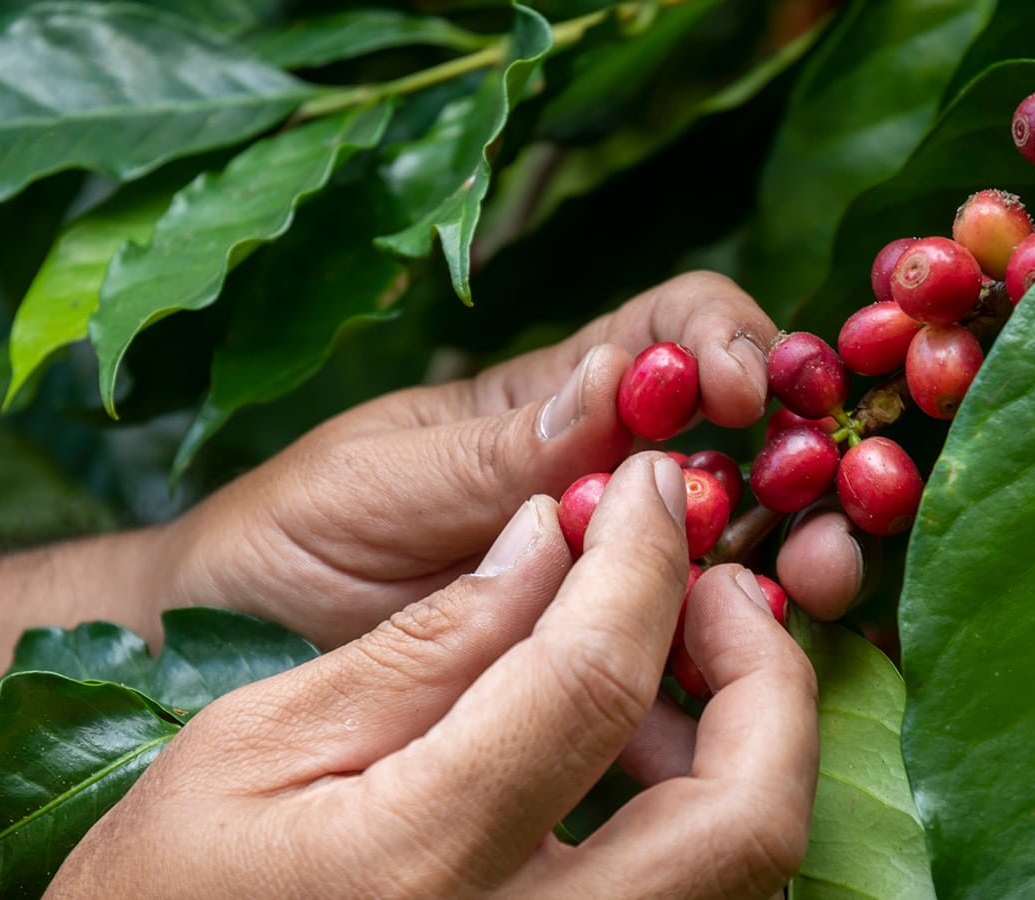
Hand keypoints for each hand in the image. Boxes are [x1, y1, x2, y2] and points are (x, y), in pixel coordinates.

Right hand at [49, 456, 817, 897]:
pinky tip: (631, 741)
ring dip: (744, 737)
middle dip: (766, 674)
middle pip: (745, 815)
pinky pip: (695, 891)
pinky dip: (700, 799)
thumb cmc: (161, 883)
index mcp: (420, 868)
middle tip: (709, 586)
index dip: (641, 561)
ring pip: (743, 865)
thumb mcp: (254, 743)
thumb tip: (551, 536)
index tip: (651, 487)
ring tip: (664, 645)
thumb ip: (425, 646)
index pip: (594, 681)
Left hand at [163, 271, 863, 648]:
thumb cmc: (280, 541)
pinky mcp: (588, 674)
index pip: (672, 330)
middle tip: (819, 524)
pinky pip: (677, 667)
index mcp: (549, 406)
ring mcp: (602, 583)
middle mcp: (598, 487)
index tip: (741, 394)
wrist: (215, 658)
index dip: (728, 341)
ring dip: (790, 571)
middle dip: (803, 472)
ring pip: (733, 560)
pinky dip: (724, 676)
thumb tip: (625, 381)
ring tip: (806, 595)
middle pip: (738, 451)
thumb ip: (496, 450)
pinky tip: (735, 701)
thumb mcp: (376, 481)